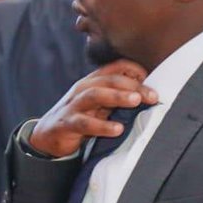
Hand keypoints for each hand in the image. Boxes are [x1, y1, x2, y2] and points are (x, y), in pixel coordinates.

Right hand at [28, 59, 157, 158]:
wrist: (48, 134)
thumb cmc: (80, 117)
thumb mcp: (100, 104)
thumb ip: (118, 97)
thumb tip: (146, 95)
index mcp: (93, 81)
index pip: (115, 67)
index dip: (135, 70)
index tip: (154, 81)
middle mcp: (83, 88)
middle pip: (108, 79)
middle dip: (132, 85)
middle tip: (151, 95)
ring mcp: (74, 105)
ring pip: (95, 95)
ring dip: (117, 96)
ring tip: (136, 101)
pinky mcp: (67, 123)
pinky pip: (85, 122)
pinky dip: (102, 126)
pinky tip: (117, 129)